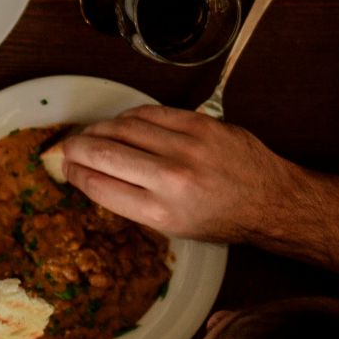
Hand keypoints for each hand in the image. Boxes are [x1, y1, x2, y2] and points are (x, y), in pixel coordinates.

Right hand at [57, 105, 300, 242]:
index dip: (74, 173)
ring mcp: (186, 147)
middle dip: (75, 147)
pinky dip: (127, 117)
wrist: (272, 200)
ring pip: (120, 126)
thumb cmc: (221, 218)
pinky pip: (147, 113)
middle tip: (68, 148)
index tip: (67, 167)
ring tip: (93, 134)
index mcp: (161, 212)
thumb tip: (89, 173)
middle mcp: (171, 179)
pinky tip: (122, 124)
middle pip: (101, 152)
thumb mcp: (172, 226)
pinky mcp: (198, 124)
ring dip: (98, 129)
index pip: (97, 184)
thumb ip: (130, 200)